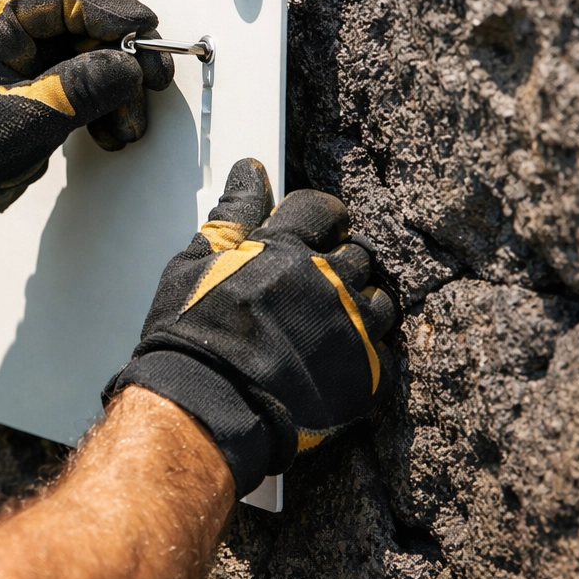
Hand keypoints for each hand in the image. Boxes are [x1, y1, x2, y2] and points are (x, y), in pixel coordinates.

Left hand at [0, 0, 174, 239]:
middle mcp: (1, 27)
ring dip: (116, 85)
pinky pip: (79, 73)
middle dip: (122, 53)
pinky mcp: (31, 75)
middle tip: (152, 79)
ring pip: (86, 49)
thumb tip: (128, 66)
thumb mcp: (23, 121)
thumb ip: (77, 90)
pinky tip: (112, 127)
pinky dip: (102, 99)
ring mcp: (17, 52)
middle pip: (81, 20)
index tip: (148, 33)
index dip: (113, 12)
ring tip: (129, 124)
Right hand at [104, 159, 396, 495]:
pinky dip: (366, 353)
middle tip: (311, 288)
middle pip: (358, 254)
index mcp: (286, 249)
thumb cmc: (191, 337)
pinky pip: (387, 352)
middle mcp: (327, 281)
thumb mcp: (196, 264)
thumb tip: (249, 171)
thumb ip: (232, 216)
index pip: (324, 210)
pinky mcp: (365, 376)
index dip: (319, 220)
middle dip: (339, 264)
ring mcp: (351, 329)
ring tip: (326, 326)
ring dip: (359, 307)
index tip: (312, 234)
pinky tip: (335, 361)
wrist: (205, 407)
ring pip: (381, 302)